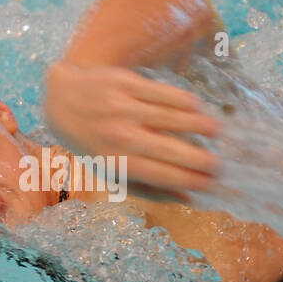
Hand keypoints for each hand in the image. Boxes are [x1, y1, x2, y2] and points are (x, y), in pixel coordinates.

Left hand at [45, 58, 220, 200]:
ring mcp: (121, 108)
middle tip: (221, 164)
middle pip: (168, 150)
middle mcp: (119, 136)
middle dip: (198, 159)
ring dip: (197, 125)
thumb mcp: (110, 171)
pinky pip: (161, 92)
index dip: (189, 180)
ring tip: (217, 130)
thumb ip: (147, 187)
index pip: (161, 175)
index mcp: (116, 162)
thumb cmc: (92, 142)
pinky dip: (182, 100)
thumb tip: (188, 197)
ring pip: (169, 118)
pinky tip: (198, 106)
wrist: (61, 100)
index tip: (213, 183)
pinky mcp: (124, 83)